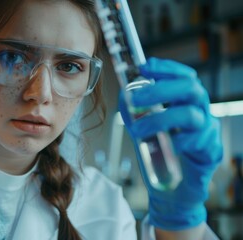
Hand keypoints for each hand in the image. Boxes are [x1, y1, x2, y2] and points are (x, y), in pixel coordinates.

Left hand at [119, 57, 222, 229]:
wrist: (173, 189)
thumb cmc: (161, 153)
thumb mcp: (143, 128)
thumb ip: (135, 112)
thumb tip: (123, 95)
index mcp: (185, 102)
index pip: (182, 76)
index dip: (166, 68)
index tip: (145, 67)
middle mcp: (199, 111)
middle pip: (190, 88)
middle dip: (160, 90)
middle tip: (135, 99)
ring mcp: (207, 131)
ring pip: (191, 115)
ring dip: (159, 120)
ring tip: (137, 131)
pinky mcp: (210, 152)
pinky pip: (199, 142)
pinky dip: (178, 142)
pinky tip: (166, 146)